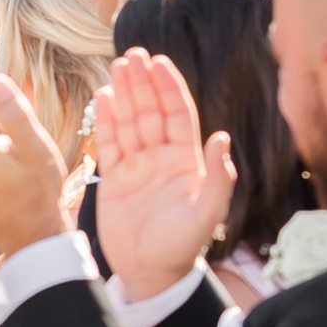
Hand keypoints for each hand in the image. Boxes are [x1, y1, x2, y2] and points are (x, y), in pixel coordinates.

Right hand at [87, 48, 236, 297]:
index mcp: (186, 161)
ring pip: (130, 122)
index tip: (159, 63)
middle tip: (133, 54)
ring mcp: (136, 167)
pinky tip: (104, 97)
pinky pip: (109, 144)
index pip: (178, 114)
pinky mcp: (114, 179)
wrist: (150, 272)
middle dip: (143, 83)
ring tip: (118, 67)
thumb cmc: (183, 245)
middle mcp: (161, 158)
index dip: (169, 87)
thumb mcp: (207, 212)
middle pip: (151, 111)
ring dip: (125, 94)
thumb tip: (223, 136)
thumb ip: (218, 175)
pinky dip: (106, 120)